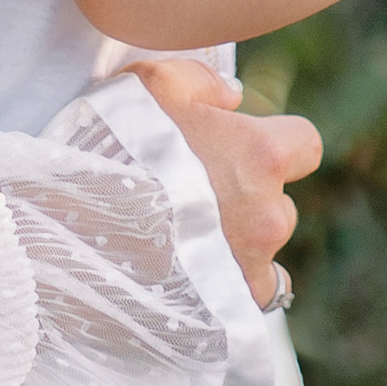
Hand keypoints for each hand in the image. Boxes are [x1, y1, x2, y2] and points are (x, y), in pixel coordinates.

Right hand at [131, 56, 321, 311]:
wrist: (80, 228)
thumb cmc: (118, 147)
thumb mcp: (153, 83)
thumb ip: (203, 81)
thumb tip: (233, 98)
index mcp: (261, 155)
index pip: (306, 143)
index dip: (276, 141)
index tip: (242, 146)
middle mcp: (269, 213)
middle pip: (281, 202)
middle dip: (250, 197)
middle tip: (198, 195)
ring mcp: (253, 265)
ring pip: (265, 249)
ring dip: (240, 243)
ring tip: (186, 238)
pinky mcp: (232, 305)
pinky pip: (252, 294)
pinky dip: (234, 286)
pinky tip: (198, 275)